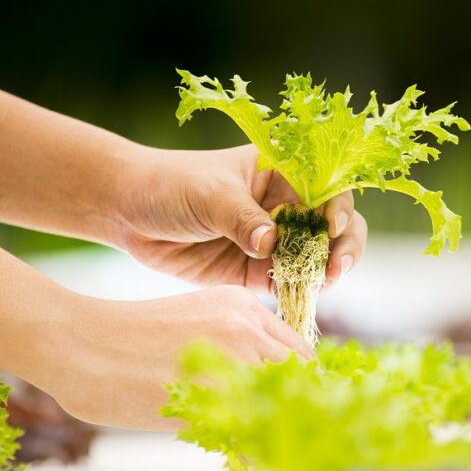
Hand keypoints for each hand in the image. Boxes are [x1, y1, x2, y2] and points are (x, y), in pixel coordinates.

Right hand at [48, 286, 312, 429]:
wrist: (81, 342)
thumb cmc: (132, 338)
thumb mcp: (196, 321)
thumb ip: (236, 343)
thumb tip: (267, 383)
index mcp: (243, 305)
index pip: (300, 352)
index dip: (302, 385)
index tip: (297, 409)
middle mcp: (244, 325)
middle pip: (300, 377)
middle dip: (298, 407)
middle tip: (287, 434)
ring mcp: (229, 358)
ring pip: (282, 403)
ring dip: (277, 427)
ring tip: (263, 446)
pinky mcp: (207, 394)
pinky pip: (250, 432)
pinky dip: (251, 449)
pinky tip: (238, 456)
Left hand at [114, 144, 367, 291]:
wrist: (129, 211)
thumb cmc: (172, 185)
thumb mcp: (210, 195)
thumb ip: (242, 218)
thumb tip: (272, 244)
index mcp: (281, 172)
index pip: (326, 189)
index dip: (339, 209)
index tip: (332, 229)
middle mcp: (283, 206)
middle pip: (331, 226)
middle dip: (342, 247)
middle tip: (335, 269)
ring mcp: (272, 240)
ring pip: (313, 258)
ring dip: (321, 273)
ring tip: (317, 286)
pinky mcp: (254, 270)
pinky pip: (286, 282)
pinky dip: (296, 291)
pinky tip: (296, 297)